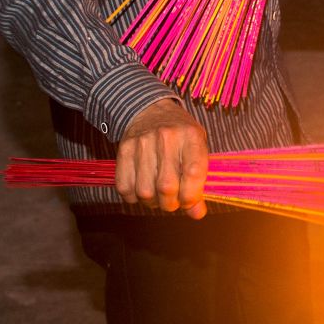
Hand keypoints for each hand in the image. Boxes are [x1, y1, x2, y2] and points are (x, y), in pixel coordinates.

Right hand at [117, 96, 208, 216]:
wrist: (151, 109)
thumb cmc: (180, 135)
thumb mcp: (198, 149)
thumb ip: (199, 182)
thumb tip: (197, 214)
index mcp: (191, 136)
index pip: (193, 173)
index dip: (191, 196)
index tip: (189, 202)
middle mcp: (166, 137)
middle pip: (166, 187)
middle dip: (171, 204)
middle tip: (172, 202)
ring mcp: (142, 142)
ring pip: (144, 191)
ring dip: (152, 202)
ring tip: (157, 196)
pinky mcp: (123, 149)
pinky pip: (124, 187)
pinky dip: (133, 197)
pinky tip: (141, 189)